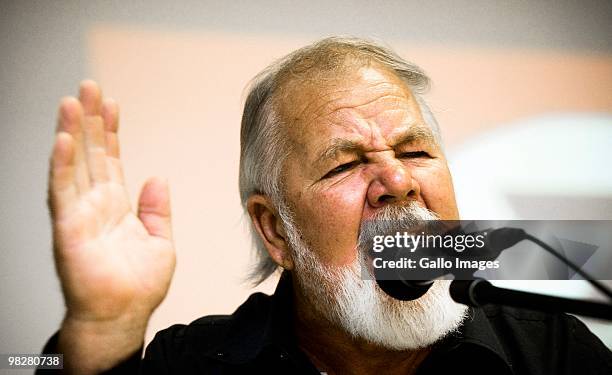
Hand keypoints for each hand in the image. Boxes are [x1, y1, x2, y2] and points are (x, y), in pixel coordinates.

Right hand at [48, 80, 175, 372]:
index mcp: (117, 205)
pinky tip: (63, 139)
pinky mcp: (68, 228)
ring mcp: (79, 214)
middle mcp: (95, 204)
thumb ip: (157, 209)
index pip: (112, 159)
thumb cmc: (138, 285)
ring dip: (72, 132)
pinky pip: (62, 191)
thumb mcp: (161, 241)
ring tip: (73, 101)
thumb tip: (157, 178)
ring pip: (73, 164)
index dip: (111, 131)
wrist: (123, 316)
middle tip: (89, 87)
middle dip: (90, 120)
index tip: (112, 103)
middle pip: (91, 154)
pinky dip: (62, 165)